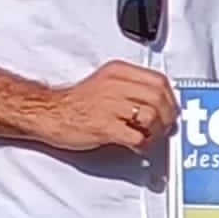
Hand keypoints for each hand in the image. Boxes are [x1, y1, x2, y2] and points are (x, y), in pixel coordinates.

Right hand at [38, 62, 177, 151]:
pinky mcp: (104, 126)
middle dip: (167, 117)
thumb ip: (130, 87)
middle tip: (164, 128)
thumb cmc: (76, 102)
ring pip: (152, 116)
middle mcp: (116, 85)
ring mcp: (110, 105)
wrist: (48, 113)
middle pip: (159, 98)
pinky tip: (137, 146)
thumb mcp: (106, 82)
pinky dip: (142, 144)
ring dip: (156, 132)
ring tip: (149, 138)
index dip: (170, 98)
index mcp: (119, 72)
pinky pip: (136, 136)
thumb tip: (158, 101)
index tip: (170, 110)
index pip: (159, 80)